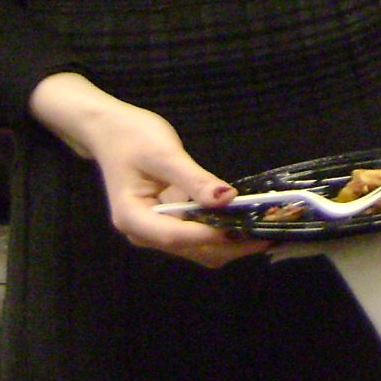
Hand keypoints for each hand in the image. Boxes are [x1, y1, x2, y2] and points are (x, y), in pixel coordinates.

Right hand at [30, 75, 266, 268]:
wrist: (110, 131)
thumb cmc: (132, 138)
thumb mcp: (164, 154)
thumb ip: (194, 180)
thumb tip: (227, 200)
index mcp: (133, 218)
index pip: (176, 236)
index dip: (213, 235)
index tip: (248, 229)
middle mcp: (144, 232)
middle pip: (192, 249)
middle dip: (230, 244)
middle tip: (270, 232)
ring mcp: (157, 230)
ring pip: (199, 248)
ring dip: (231, 241)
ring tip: (266, 228)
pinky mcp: (170, 222)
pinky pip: (199, 234)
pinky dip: (224, 231)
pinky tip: (249, 220)